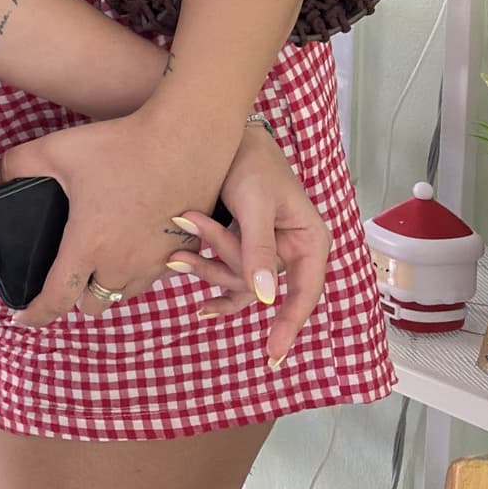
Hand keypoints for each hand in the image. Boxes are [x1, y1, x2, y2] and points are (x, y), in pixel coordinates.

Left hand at [1, 109, 230, 328]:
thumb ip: (17, 164)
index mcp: (88, 247)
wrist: (187, 139)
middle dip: (75, 296)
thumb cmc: (121, 145)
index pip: (56, 300)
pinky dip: (137, 269)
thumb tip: (0, 177)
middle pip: (92, 305)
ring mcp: (157, 262)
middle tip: (67, 271)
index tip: (21, 320)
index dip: (34, 315)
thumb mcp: (56, 149)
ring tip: (98, 257)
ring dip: (108, 284)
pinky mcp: (183, 252)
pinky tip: (131, 243)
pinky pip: (153, 276)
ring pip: (125, 293)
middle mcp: (123, 264)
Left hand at [163, 121, 326, 367]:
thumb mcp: (255, 204)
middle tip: (192, 225)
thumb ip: (257, 249)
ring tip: (178, 237)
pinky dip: (204, 273)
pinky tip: (189, 289)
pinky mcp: (242, 247)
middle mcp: (291, 250)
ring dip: (206, 265)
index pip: (305, 294)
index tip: (273, 355)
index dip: (290, 325)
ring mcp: (266, 251)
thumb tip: (263, 298)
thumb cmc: (249, 162)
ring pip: (237, 281)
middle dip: (223, 263)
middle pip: (259, 285)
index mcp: (309, 240)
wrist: (219, 133)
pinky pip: (226, 275)